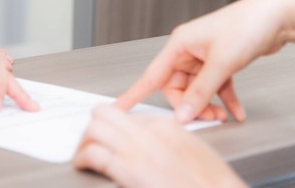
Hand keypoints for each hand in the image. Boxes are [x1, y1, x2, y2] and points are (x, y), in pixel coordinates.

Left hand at [74, 104, 244, 187]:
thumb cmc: (211, 183)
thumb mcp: (193, 151)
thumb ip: (169, 142)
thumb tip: (150, 145)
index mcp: (165, 126)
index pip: (128, 115)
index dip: (114, 127)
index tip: (108, 135)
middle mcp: (148, 133)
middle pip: (105, 113)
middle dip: (93, 126)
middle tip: (89, 141)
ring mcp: (137, 150)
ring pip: (94, 128)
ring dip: (84, 141)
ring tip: (82, 153)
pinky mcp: (129, 171)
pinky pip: (94, 154)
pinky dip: (83, 158)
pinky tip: (83, 165)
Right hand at [116, 0, 294, 122]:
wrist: (277, 16)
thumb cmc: (247, 25)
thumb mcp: (221, 63)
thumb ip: (201, 92)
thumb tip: (183, 113)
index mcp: (179, 44)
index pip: (152, 75)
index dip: (134, 93)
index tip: (120, 108)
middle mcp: (189, 49)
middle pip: (177, 87)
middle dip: (190, 105)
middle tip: (206, 118)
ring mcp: (205, 56)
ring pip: (197, 88)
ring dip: (209, 104)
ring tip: (223, 116)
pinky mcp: (221, 60)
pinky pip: (215, 86)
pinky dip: (224, 99)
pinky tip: (235, 111)